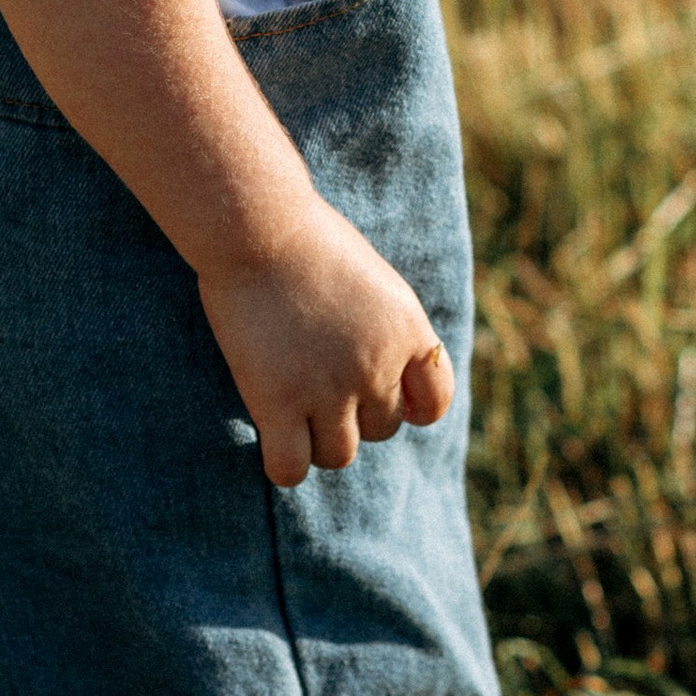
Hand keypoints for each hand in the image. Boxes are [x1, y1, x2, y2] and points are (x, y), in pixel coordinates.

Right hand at [197, 195, 454, 487]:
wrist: (261, 227)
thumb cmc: (307, 237)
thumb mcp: (372, 279)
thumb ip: (384, 327)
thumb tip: (377, 370)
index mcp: (408, 332)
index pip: (435, 402)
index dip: (412, 407)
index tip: (391, 400)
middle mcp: (377, 368)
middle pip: (381, 428)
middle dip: (355, 413)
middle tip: (318, 380)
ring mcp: (329, 390)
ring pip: (339, 455)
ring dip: (320, 440)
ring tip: (294, 411)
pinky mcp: (279, 403)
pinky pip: (290, 468)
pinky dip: (284, 464)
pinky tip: (272, 438)